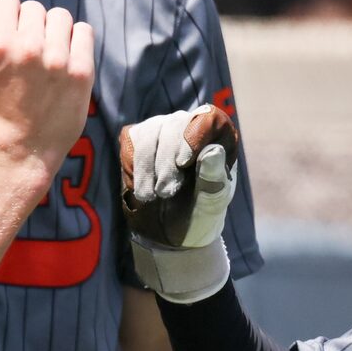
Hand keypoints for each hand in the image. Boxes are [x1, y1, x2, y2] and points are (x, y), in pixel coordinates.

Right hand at [0, 0, 97, 174]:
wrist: (23, 147)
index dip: (7, 14)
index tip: (9, 34)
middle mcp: (29, 48)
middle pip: (34, 7)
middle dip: (30, 24)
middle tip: (28, 51)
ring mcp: (59, 60)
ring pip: (60, 16)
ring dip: (53, 30)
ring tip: (48, 54)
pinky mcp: (82, 72)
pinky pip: (84, 32)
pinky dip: (76, 40)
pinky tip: (65, 58)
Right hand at [118, 104, 240, 303]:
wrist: (169, 232)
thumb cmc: (198, 215)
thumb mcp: (211, 205)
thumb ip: (213, 179)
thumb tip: (214, 151)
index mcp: (219, 138)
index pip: (209, 118)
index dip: (193, 135)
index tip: (183, 162)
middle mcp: (191, 126)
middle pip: (176, 124)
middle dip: (167, 161)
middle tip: (166, 193)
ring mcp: (164, 129)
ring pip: (151, 132)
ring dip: (148, 167)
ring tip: (151, 197)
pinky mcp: (140, 138)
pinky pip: (132, 140)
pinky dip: (133, 166)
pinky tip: (140, 188)